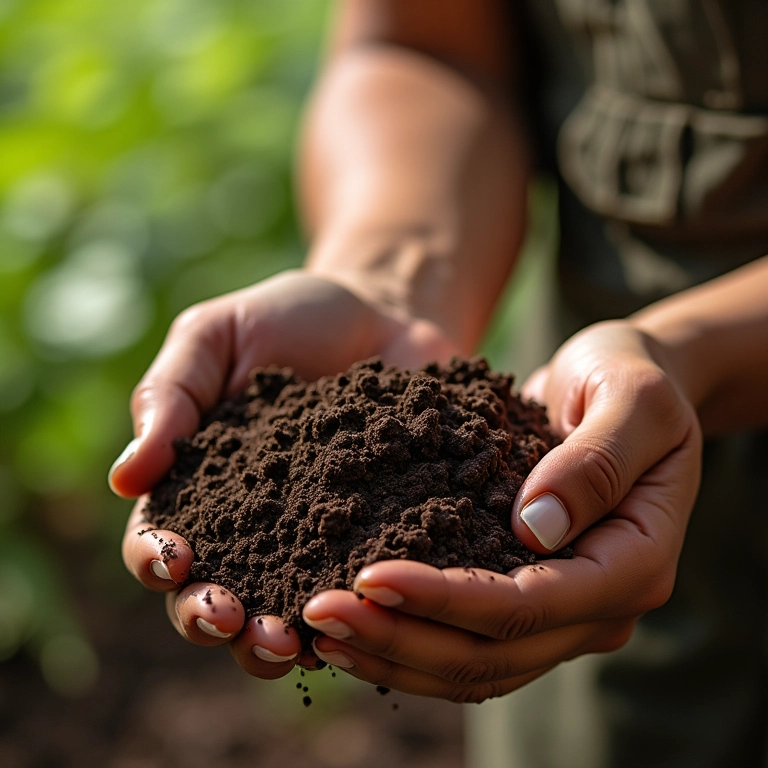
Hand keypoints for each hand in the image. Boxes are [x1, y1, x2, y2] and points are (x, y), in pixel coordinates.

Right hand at [114, 268, 457, 675]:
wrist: (388, 313)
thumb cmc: (294, 317)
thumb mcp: (219, 335)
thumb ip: (171, 396)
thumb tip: (125, 478)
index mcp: (202, 484)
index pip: (161, 539)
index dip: (157, 559)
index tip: (176, 559)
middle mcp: (254, 526)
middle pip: (214, 595)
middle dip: (212, 619)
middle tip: (232, 621)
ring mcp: (317, 539)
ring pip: (281, 613)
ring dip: (273, 641)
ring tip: (288, 644)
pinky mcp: (377, 537)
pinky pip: (359, 589)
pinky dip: (352, 615)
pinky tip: (359, 623)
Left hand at [302, 321, 701, 700]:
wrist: (623, 385)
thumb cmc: (629, 378)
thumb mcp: (630, 397)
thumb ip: (596, 460)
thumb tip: (536, 528)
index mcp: (634, 564)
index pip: (531, 605)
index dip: (446, 600)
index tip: (368, 575)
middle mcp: (598, 606)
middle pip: (493, 653)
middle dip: (401, 639)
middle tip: (317, 613)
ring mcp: (563, 610)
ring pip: (475, 666)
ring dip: (395, 653)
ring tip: (319, 630)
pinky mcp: (529, 597)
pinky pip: (468, 638)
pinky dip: (410, 637)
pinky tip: (356, 621)